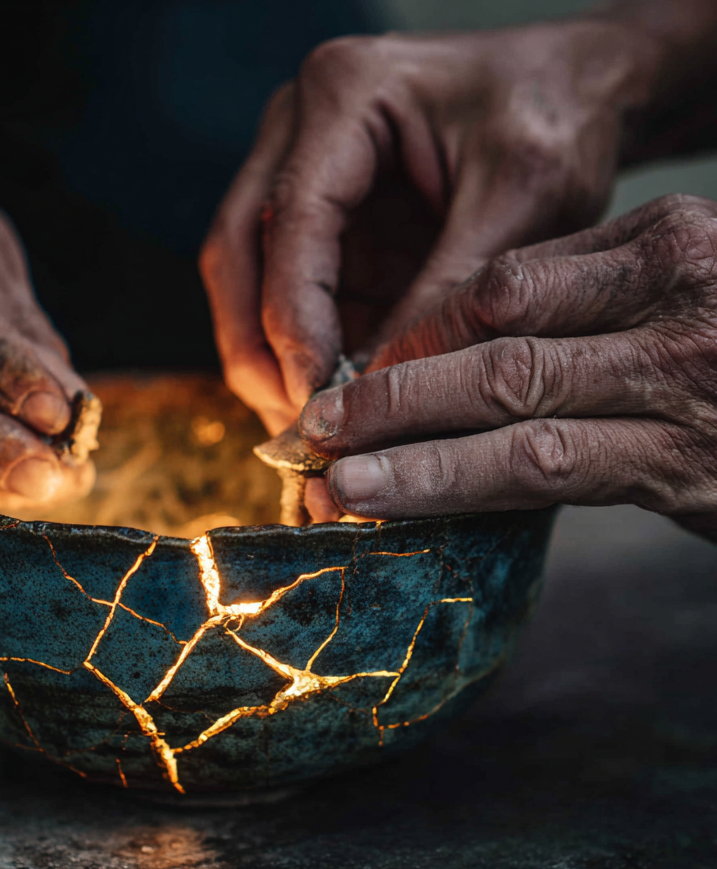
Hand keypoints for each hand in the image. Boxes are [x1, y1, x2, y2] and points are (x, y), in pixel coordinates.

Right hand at [200, 19, 657, 433]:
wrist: (575, 87)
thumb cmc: (555, 117)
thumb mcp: (520, 205)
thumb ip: (445, 296)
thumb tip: (374, 391)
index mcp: (345, 94)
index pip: (290, 221)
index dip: (294, 320)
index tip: (315, 397)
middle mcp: (298, 129)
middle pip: (235, 253)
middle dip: (257, 349)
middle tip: (295, 426)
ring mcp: (297, 173)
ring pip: (244, 281)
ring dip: (267, 360)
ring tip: (308, 429)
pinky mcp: (316, 222)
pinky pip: (284, 296)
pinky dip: (298, 354)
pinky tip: (326, 401)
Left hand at [298, 194, 716, 539]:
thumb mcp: (677, 298)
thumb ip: (584, 306)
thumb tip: (456, 343)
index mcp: (665, 243)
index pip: (502, 286)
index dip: (416, 338)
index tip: (357, 376)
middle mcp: (673, 299)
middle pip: (492, 339)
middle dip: (391, 389)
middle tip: (314, 427)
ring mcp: (679, 382)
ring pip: (509, 403)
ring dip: (407, 446)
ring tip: (330, 477)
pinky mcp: (683, 467)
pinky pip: (545, 470)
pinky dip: (457, 485)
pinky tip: (392, 501)